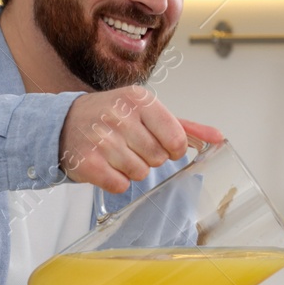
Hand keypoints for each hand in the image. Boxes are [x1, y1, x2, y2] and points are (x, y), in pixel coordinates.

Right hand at [59, 86, 224, 192]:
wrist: (64, 123)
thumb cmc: (113, 117)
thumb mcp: (149, 114)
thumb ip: (186, 127)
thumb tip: (219, 138)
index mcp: (140, 100)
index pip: (176, 138)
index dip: (174, 149)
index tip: (164, 145)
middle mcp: (119, 115)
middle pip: (158, 158)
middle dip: (150, 158)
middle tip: (131, 145)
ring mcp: (101, 139)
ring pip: (140, 173)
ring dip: (132, 169)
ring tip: (117, 153)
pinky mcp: (88, 162)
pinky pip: (120, 184)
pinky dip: (116, 181)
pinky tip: (106, 165)